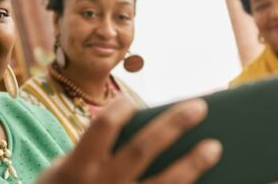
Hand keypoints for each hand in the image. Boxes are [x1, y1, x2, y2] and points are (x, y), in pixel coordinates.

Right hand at [38, 97, 222, 183]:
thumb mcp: (63, 173)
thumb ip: (93, 151)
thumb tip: (144, 126)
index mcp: (78, 166)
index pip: (103, 127)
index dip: (121, 109)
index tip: (134, 101)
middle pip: (143, 149)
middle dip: (173, 125)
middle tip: (200, 107)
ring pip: (163, 183)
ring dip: (192, 164)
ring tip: (214, 147)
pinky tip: (209, 181)